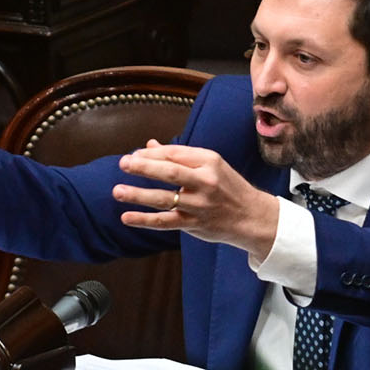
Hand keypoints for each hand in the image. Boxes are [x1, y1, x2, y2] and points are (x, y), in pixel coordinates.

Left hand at [113, 142, 278, 257]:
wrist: (251, 217)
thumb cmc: (227, 187)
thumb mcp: (209, 165)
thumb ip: (178, 156)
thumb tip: (148, 145)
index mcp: (209, 161)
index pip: (175, 154)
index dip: (152, 154)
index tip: (133, 155)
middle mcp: (205, 182)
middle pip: (170, 172)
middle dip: (144, 167)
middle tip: (123, 163)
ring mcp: (199, 205)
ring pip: (165, 198)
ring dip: (139, 195)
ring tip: (117, 191)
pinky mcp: (194, 224)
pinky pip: (166, 221)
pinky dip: (145, 220)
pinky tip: (126, 217)